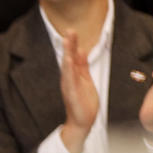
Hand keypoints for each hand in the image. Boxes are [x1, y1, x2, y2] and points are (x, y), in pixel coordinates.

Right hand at [58, 29, 99, 152]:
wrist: (82, 121)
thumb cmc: (84, 102)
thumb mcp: (85, 80)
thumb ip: (82, 66)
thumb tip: (81, 51)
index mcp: (74, 75)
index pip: (73, 56)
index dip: (73, 44)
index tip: (72, 31)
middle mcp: (69, 78)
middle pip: (69, 58)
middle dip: (69, 45)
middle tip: (69, 30)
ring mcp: (69, 85)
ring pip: (67, 67)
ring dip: (67, 53)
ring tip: (66, 41)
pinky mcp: (71, 93)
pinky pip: (70, 80)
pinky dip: (68, 70)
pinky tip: (68, 61)